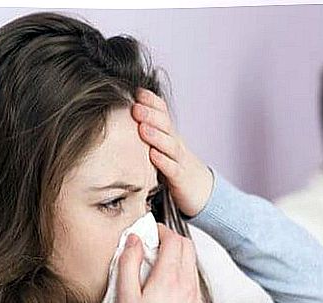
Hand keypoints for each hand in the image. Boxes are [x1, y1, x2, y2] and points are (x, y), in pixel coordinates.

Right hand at [116, 223, 201, 302]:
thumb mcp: (124, 297)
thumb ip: (128, 263)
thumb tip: (134, 240)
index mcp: (169, 278)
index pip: (174, 240)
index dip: (161, 230)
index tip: (148, 232)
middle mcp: (187, 284)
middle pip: (188, 246)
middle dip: (171, 239)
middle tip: (153, 244)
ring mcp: (195, 297)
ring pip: (192, 262)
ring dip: (178, 254)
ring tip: (157, 263)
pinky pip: (194, 279)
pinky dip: (183, 271)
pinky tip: (166, 282)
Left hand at [131, 88, 213, 217]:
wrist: (201, 190)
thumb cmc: (174, 166)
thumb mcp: (161, 147)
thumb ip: (146, 132)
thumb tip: (121, 117)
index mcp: (168, 134)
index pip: (163, 113)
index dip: (152, 102)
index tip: (137, 92)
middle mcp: (175, 143)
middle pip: (166, 125)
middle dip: (151, 114)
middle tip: (136, 107)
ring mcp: (179, 160)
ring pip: (170, 145)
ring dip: (156, 136)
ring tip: (142, 128)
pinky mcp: (181, 179)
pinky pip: (173, 169)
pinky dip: (163, 162)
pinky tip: (153, 156)